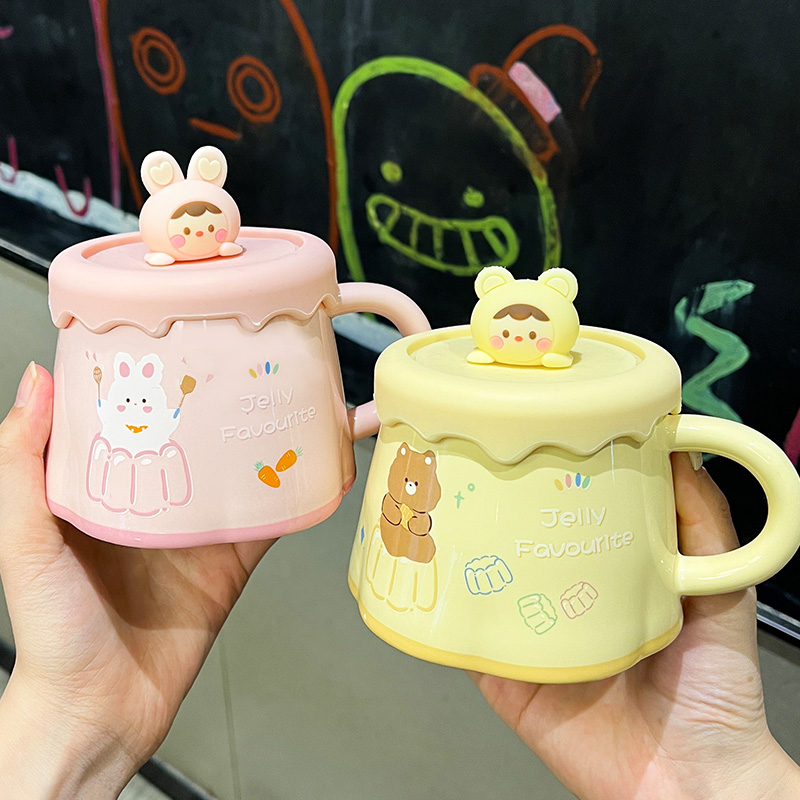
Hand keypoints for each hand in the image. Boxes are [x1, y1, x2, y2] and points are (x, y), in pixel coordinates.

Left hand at [0, 363, 275, 796]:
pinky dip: (297, 496)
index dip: (158, 374)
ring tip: (298, 399)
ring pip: (243, 471)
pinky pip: (270, 521)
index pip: (137, 414)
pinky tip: (318, 467)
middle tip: (256, 356)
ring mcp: (198, 528)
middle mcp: (157, 497)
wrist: (100, 710)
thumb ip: (21, 463)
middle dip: (227, 398)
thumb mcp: (24, 538)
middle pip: (201, 435)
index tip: (180, 332)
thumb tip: (35, 381)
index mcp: (108, 483)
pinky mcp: (230, 560)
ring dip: (271, 440)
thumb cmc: (52, 629)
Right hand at [471, 453, 799, 799]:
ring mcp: (534, 640)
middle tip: (476, 467)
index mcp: (610, 577)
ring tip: (444, 512)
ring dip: (464, 556)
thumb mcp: (722, 592)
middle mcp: (567, 603)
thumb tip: (683, 450)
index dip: (554, 481)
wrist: (692, 779)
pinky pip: (470, 645)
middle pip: (520, 546)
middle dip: (496, 509)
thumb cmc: (716, 691)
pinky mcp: (511, 680)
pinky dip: (448, 619)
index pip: (573, 517)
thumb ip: (705, 526)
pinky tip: (437, 584)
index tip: (538, 440)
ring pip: (488, 588)